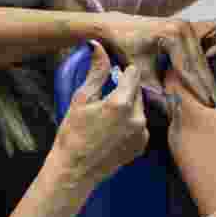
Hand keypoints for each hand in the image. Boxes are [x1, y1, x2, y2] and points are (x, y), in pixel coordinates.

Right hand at [50, 41, 148, 186]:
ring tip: (107, 118)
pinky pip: (140, 125)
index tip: (114, 75)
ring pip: (140, 108)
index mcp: (122, 102)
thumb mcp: (82, 99)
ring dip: (129, 107)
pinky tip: (113, 131)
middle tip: (106, 100)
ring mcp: (142, 133)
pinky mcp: (142, 145)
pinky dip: (131, 124)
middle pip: (137, 91)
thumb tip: (99, 47)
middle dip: (125, 90)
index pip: (133, 74)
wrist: (75, 170)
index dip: (123, 72)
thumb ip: (96, 72)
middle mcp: (137, 117)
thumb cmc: (73, 133)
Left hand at [100, 12, 215, 110]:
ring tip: (214, 98)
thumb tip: (172, 108)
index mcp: (171, 35)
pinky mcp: (186, 28)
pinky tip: (205, 84)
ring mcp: (185, 26)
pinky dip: (200, 69)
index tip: (205, 105)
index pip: (188, 68)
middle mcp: (182, 27)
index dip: (197, 89)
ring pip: (200, 58)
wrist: (116, 27)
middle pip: (198, 63)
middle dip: (207, 85)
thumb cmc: (125, 49)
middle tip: (215, 105)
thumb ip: (157, 90)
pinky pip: (196, 52)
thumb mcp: (139, 72)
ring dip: (206, 78)